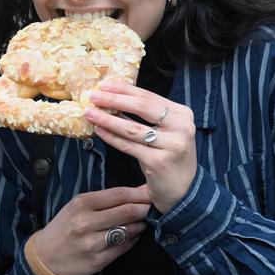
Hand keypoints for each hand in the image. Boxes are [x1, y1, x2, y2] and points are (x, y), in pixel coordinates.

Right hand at [35, 186, 150, 274]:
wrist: (46, 257)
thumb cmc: (64, 226)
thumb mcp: (77, 206)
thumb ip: (104, 200)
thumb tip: (136, 192)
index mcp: (81, 203)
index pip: (118, 194)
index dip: (138, 193)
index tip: (150, 193)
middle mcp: (86, 222)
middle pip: (126, 211)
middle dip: (144, 208)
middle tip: (153, 207)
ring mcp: (92, 243)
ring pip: (127, 230)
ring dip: (140, 224)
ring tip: (143, 221)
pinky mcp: (98, 261)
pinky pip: (123, 247)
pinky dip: (132, 240)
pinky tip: (132, 235)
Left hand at [87, 81, 197, 213]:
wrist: (184, 190)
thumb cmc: (169, 157)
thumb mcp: (166, 132)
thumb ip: (148, 115)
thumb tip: (115, 97)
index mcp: (182, 114)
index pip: (149, 96)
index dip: (125, 89)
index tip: (105, 84)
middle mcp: (182, 128)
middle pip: (142, 107)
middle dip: (115, 99)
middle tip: (94, 95)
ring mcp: (172, 145)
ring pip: (132, 128)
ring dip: (108, 119)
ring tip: (90, 113)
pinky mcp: (159, 162)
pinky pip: (129, 146)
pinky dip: (111, 137)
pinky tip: (99, 130)